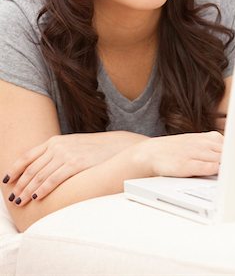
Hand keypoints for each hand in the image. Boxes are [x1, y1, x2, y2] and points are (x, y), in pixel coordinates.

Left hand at [3, 131, 146, 205]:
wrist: (116, 146)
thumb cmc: (93, 149)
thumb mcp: (71, 145)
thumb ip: (56, 153)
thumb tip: (41, 168)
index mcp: (54, 141)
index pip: (28, 156)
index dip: (15, 169)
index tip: (6, 181)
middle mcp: (57, 146)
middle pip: (31, 168)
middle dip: (20, 185)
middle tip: (13, 198)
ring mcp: (66, 154)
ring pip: (40, 175)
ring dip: (28, 190)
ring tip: (21, 201)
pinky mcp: (76, 164)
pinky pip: (54, 179)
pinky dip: (43, 189)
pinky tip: (37, 197)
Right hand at [134, 131, 222, 177]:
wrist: (151, 153)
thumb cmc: (175, 150)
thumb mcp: (195, 142)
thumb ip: (213, 147)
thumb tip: (234, 156)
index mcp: (206, 137)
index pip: (230, 144)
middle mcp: (201, 144)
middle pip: (228, 152)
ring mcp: (194, 153)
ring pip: (220, 159)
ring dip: (229, 166)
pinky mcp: (186, 165)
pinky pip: (207, 167)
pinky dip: (216, 170)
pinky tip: (221, 174)